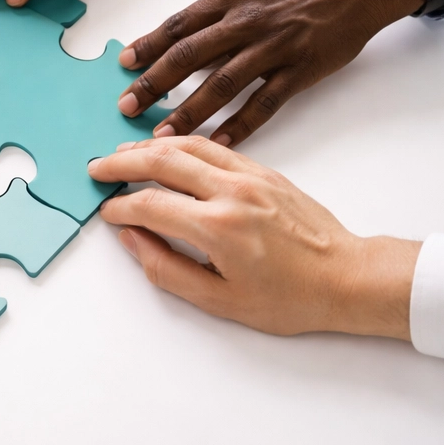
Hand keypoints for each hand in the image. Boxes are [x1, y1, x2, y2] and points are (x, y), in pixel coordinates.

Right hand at [89, 136, 417, 338]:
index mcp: (218, 228)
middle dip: (122, 162)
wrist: (347, 277)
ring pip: (188, 145)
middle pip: (162, 161)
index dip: (120, 207)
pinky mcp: (264, 172)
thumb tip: (134, 239)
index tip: (107, 212)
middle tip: (97, 168)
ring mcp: (250, 176)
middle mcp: (232, 192)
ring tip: (123, 153)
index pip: (151, 205)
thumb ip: (167, 269)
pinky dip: (183, 143)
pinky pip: (214, 147)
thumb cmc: (290, 298)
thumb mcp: (220, 301)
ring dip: (149, 146)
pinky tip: (168, 149)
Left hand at [118, 0, 422, 143]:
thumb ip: (220, 13)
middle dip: (153, 83)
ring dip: (188, 111)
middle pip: (189, 55)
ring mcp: (274, 48)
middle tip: (126, 105)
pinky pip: (263, 104)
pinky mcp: (300, 71)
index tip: (125, 63)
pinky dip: (239, 126)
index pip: (180, 24)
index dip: (149, 45)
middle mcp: (247, 21)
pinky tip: (217, 143)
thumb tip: (184, 39)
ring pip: (221, 84)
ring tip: (161, 134)